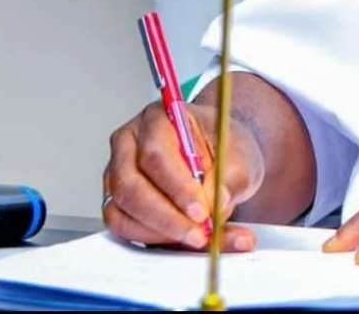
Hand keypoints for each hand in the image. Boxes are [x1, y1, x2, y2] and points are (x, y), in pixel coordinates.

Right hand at [102, 101, 264, 251]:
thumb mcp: (241, 155)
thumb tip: (218, 202)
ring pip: (123, 211)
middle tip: (199, 234)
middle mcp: (129, 143)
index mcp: (158, 117)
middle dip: (167, 217)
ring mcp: (117, 173)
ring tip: (198, 238)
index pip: (157, 154)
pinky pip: (124, 227)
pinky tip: (183, 240)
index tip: (202, 211)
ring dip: (161, 232)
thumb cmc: (224, 146)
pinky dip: (153, 239)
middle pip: (131, 186)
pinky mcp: (117, 201)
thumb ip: (231, 177)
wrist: (220, 155)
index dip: (178, 187)